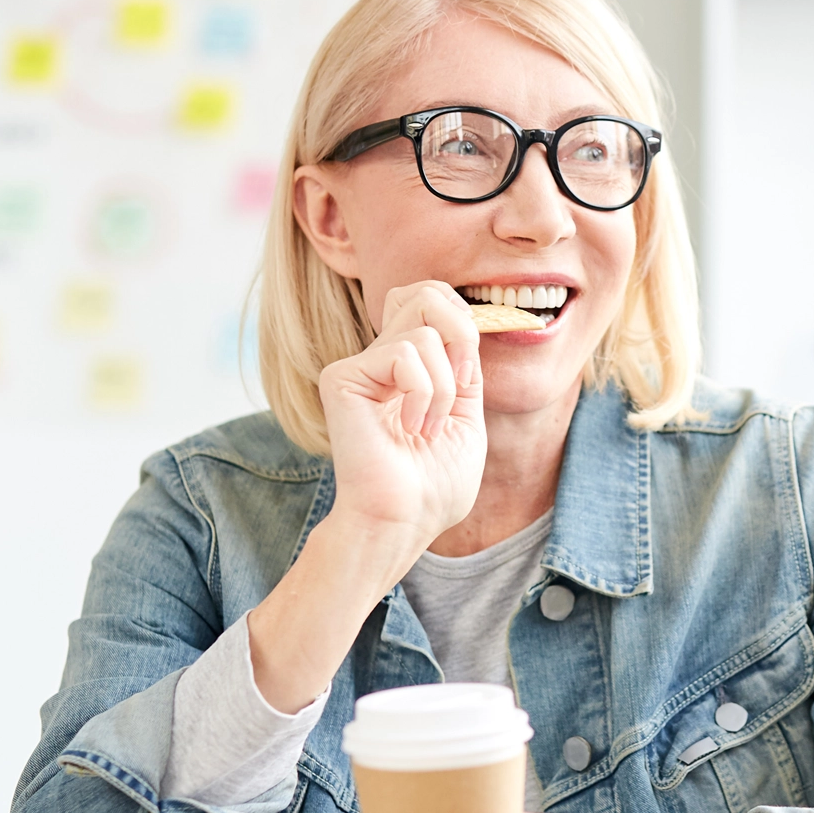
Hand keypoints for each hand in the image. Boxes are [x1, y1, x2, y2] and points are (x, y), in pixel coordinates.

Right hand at [320, 281, 487, 564]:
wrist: (404, 520)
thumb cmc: (434, 485)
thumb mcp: (466, 415)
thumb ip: (464, 367)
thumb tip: (468, 323)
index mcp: (408, 367)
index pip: (431, 299)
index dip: (464, 321)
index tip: (471, 373)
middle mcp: (379, 360)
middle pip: (425, 292)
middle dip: (462, 332)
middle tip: (464, 382)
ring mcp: (358, 367)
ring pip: (424, 332)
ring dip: (445, 386)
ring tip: (430, 427)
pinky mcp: (342, 378)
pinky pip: (403, 354)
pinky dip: (424, 393)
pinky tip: (412, 428)